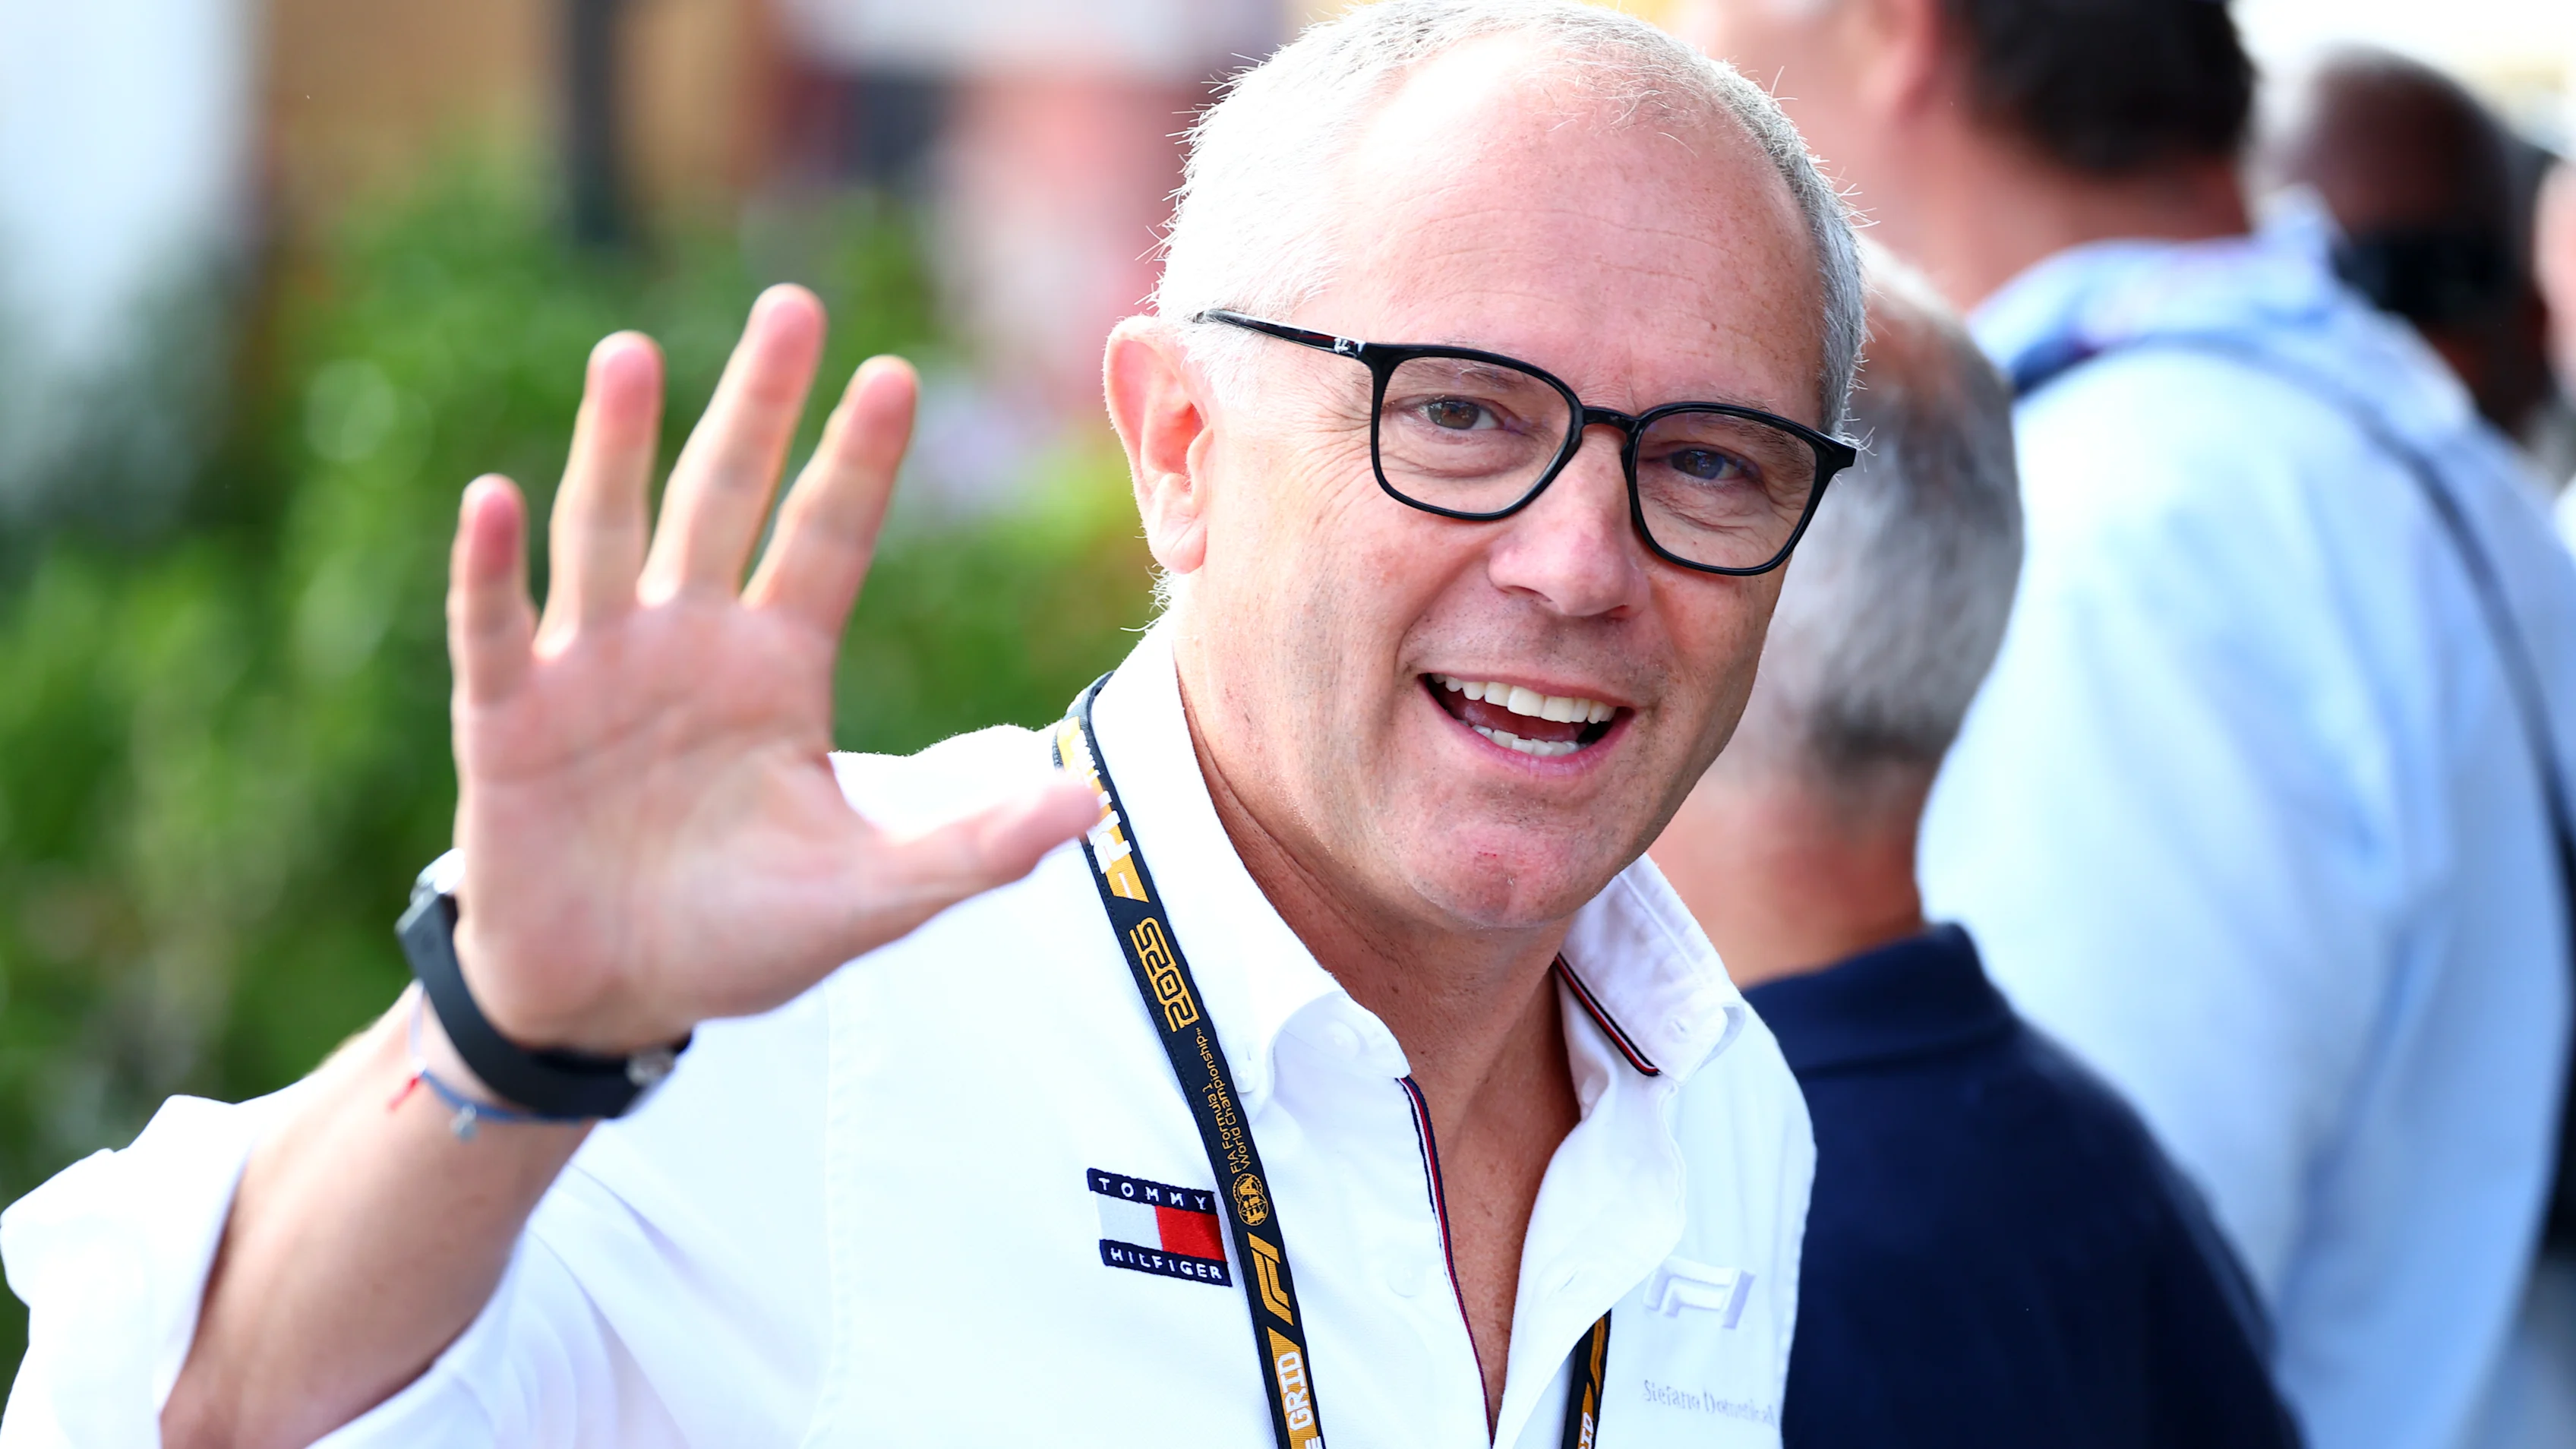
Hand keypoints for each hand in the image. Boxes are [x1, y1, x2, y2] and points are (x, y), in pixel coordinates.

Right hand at [445, 286, 1096, 1052]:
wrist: (610, 998)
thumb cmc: (740, 936)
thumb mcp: (870, 898)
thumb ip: (969, 849)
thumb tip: (1086, 810)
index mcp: (777, 667)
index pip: (827, 540)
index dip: (857, 461)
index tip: (894, 372)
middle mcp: (688, 642)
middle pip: (725, 500)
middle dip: (756, 407)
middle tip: (791, 305)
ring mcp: (593, 670)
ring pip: (608, 535)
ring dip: (615, 449)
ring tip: (629, 354)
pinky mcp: (508, 719)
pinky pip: (498, 629)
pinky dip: (492, 569)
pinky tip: (492, 499)